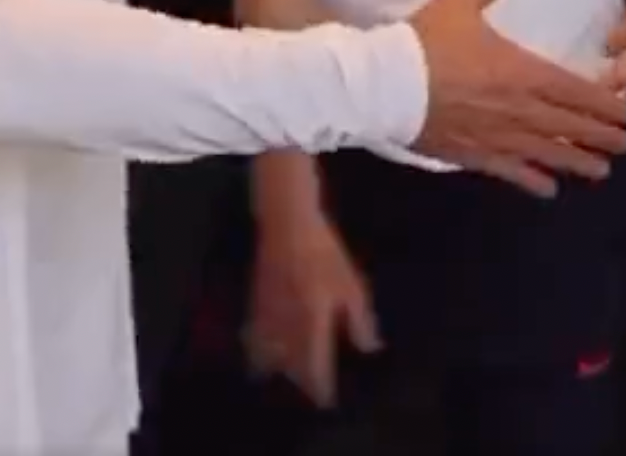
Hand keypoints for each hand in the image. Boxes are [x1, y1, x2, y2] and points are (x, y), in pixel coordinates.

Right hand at [244, 214, 378, 407]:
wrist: (287, 224)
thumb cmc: (325, 253)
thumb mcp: (351, 285)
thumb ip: (360, 321)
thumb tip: (371, 348)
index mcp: (313, 322)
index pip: (315, 367)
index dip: (320, 388)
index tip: (326, 402)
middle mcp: (287, 326)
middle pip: (290, 368)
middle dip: (300, 384)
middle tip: (311, 392)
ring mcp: (267, 317)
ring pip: (267, 358)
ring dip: (279, 372)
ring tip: (288, 380)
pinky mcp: (255, 306)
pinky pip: (254, 341)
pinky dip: (259, 354)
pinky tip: (264, 357)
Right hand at [406, 0, 625, 195]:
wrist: (383, 85)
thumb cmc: (425, 42)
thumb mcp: (460, 1)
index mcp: (521, 71)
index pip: (574, 91)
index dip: (602, 103)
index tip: (625, 112)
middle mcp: (518, 109)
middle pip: (569, 126)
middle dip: (600, 136)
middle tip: (624, 146)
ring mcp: (498, 137)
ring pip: (548, 154)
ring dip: (578, 162)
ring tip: (601, 172)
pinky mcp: (474, 156)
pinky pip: (512, 172)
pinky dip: (533, 182)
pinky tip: (549, 189)